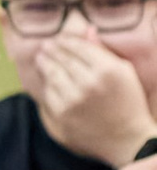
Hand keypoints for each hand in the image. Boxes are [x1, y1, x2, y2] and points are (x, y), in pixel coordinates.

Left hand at [29, 29, 156, 169]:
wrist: (127, 140)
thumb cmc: (128, 103)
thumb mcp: (124, 72)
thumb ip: (104, 50)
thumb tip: (88, 29)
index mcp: (108, 69)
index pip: (78, 46)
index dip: (66, 41)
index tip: (59, 38)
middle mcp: (89, 82)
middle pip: (62, 58)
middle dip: (52, 49)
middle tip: (46, 46)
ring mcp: (74, 99)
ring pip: (52, 73)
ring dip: (44, 63)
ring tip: (41, 58)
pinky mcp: (62, 114)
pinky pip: (49, 92)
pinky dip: (48, 84)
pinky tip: (48, 80)